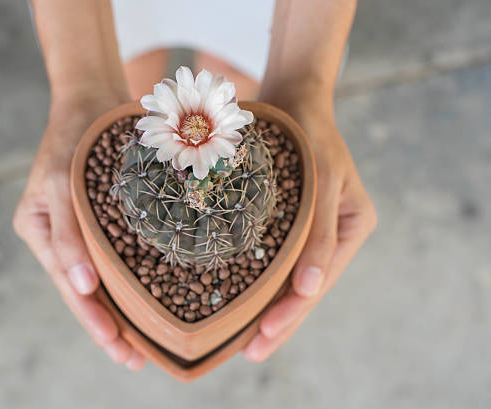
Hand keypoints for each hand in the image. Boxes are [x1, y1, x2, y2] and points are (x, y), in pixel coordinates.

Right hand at [13, 97, 144, 369]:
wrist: (91, 101)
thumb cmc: (72, 138)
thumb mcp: (62, 181)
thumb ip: (66, 235)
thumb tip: (82, 287)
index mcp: (38, 231)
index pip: (70, 286)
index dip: (94, 321)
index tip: (120, 350)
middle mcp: (58, 237)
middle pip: (86, 292)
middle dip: (109, 328)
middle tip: (135, 360)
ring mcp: (81, 230)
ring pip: (102, 280)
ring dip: (122, 311)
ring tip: (143, 346)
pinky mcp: (104, 220)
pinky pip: (116, 257)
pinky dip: (131, 281)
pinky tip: (150, 299)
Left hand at [242, 101, 376, 361]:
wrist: (292, 96)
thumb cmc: (310, 132)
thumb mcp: (322, 180)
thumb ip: (321, 234)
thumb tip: (310, 289)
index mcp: (353, 226)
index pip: (319, 281)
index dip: (291, 312)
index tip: (263, 338)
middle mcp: (334, 233)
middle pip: (304, 288)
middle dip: (278, 322)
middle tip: (250, 353)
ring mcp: (311, 228)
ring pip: (288, 278)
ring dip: (267, 309)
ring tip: (244, 342)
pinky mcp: (288, 220)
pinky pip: (274, 258)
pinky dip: (258, 281)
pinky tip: (238, 300)